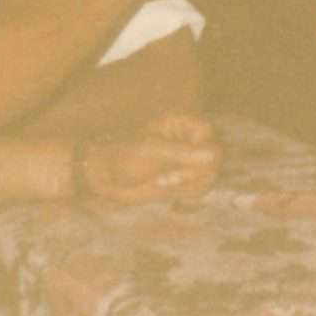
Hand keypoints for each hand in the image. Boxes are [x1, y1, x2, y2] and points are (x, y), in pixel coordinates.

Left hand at [79, 111, 219, 202]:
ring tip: (162, 181)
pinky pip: (198, 188)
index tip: (186, 158)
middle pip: (214, 154)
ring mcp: (183, 162)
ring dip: (190, 181)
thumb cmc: (122, 154)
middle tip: (169, 176)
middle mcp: (185, 142)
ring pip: (208, 173)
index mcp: (178, 124)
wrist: (101, 176)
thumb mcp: (151, 150)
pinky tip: (163, 187)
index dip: (203, 145)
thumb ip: (182, 153)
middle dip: (195, 168)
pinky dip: (186, 191)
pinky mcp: (180, 181)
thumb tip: (213, 154)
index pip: (207, 131)